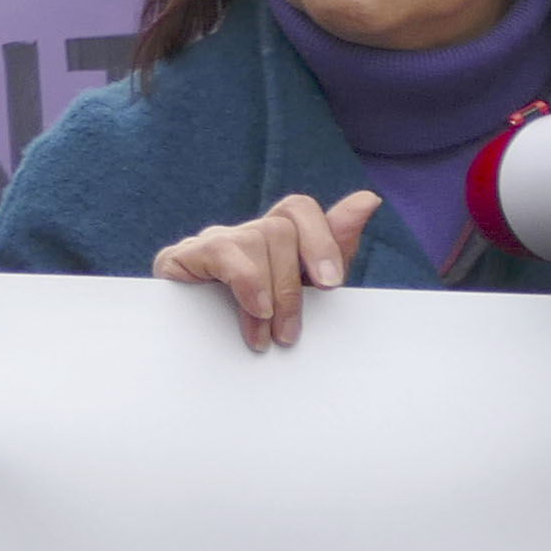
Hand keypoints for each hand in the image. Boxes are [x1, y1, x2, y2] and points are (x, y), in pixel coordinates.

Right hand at [153, 190, 380, 348]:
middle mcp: (243, 234)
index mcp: (272, 242)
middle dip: (293, 285)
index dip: (322, 237)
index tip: (332, 282)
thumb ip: (334, 250)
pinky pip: (225, 252)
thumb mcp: (301, 294)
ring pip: (258, 238)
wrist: (186, 351)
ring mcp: (212, 241)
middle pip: (281, 228)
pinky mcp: (182, 255)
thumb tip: (368, 200)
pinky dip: (248, 284)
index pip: (298, 210)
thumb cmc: (249, 323)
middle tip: (291, 333)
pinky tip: (254, 312)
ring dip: (271, 294)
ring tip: (267, 337)